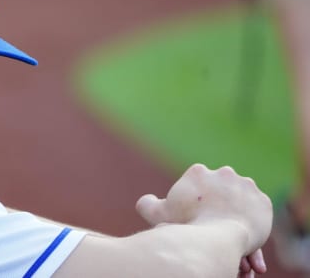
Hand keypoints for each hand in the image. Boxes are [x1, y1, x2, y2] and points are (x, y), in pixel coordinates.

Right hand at [135, 164, 271, 274]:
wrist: (218, 238)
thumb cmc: (185, 224)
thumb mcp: (156, 213)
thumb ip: (147, 204)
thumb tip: (147, 200)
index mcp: (199, 171)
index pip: (197, 183)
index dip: (195, 200)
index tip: (195, 214)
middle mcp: (224, 172)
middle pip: (219, 188)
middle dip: (216, 202)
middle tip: (211, 221)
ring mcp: (246, 185)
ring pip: (239, 198)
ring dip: (234, 209)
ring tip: (227, 228)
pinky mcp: (263, 201)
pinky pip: (256, 209)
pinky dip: (250, 218)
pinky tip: (241, 229)